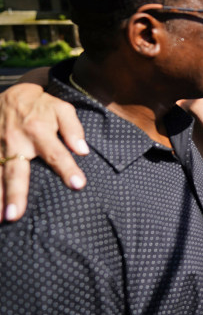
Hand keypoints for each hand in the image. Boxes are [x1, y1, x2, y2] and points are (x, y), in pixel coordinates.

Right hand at [0, 83, 88, 221]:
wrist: (10, 95)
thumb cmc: (41, 106)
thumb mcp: (62, 109)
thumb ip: (73, 129)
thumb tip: (83, 150)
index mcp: (38, 131)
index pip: (56, 154)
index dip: (67, 169)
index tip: (78, 185)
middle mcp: (16, 142)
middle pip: (16, 171)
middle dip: (16, 193)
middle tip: (16, 215)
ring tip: (2, 219)